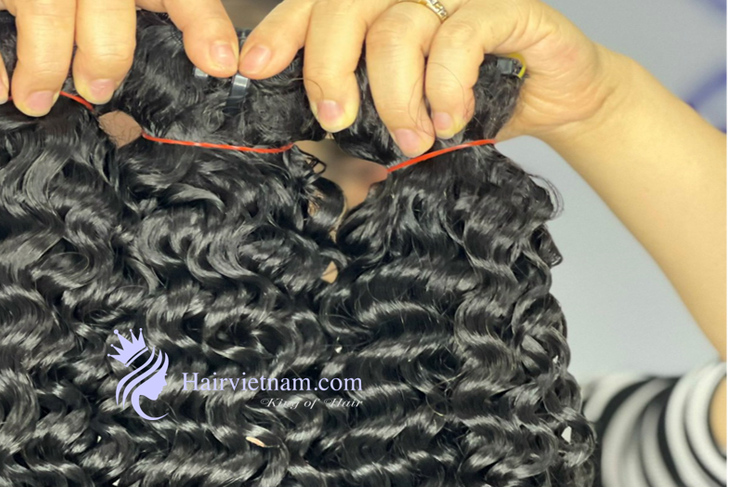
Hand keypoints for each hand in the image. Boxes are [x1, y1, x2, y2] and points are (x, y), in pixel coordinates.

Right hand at [0, 0, 239, 115]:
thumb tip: (177, 95)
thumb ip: (124, 48)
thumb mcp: (81, 27)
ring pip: (43, 5)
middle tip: (96, 90)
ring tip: (37, 98)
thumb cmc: (19, 16)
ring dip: (46, 67)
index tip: (224, 64)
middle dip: (108, 51)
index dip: (200, 18)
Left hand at [237, 0, 623, 154]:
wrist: (550, 98)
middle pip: (345, 7)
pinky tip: (451, 119)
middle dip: (329, 71)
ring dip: (396, 97)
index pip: (314, 4)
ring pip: (398, 28)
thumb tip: (310, 153)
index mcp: (375, 9)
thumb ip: (355, 122)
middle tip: (339, 122)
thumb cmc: (466, 105)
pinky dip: (445, 86)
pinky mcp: (502, 4)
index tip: (254, 70)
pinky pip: (458, 36)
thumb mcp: (397, 119)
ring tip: (413, 140)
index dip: (281, 31)